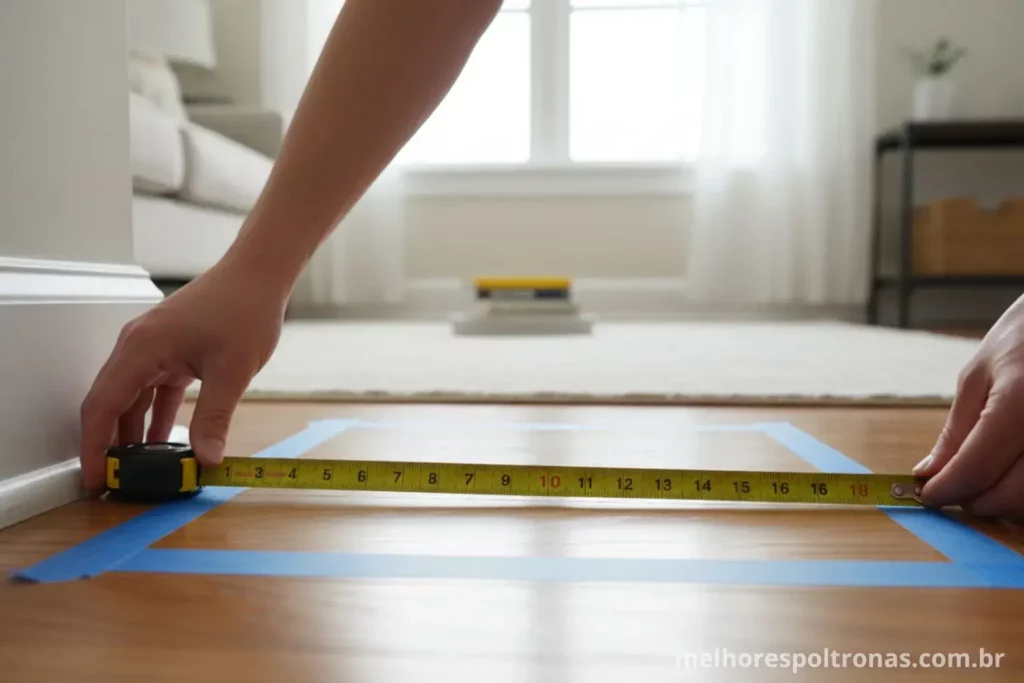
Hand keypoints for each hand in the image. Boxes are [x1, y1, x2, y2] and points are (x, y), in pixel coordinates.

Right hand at [79, 257, 288, 492]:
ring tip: (139, 470)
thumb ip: (215, 418)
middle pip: (110, 404)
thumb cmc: (244, 308)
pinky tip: (163, 443)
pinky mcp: (170, 350)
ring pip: (131, 399)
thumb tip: (206, 459)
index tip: (96, 480)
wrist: (258, 274)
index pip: (102, 406)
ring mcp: (152, 348)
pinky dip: (156, 416)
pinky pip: (153, 390)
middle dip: (109, 446)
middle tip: (115, 484)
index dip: (94, 447)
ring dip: (133, 433)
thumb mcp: (232, 371)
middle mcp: (137, 347)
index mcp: (141, 349)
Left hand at [915, 295, 1023, 516]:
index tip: (928, 494)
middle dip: (975, 501)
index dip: (946, 489)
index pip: (977, 467)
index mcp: (1019, 400)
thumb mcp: (977, 376)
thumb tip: (930, 474)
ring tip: (985, 481)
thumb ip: (956, 430)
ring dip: (1005, 505)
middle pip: (1011, 495)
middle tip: (955, 489)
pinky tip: (1012, 478)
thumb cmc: (1021, 341)